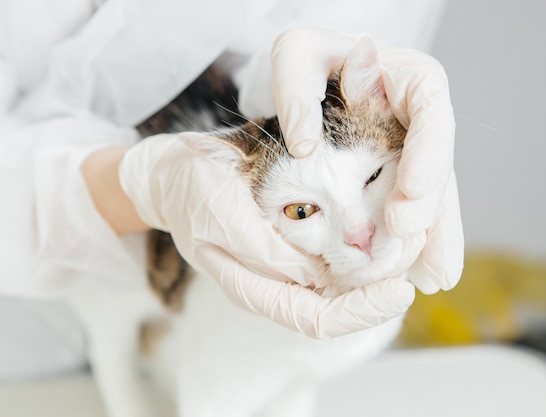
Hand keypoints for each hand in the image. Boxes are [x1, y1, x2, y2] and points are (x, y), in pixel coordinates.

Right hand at [118, 133, 414, 337]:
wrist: (172, 175)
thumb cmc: (190, 190)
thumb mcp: (219, 213)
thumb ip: (262, 250)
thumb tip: (312, 275)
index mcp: (252, 287)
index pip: (315, 317)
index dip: (360, 311)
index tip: (399, 291)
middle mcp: (274, 282)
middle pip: (337, 305)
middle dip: (380, 289)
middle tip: (416, 259)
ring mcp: (284, 263)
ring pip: (341, 282)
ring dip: (379, 268)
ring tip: (412, 244)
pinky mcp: (291, 240)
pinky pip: (334, 252)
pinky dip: (364, 245)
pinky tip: (384, 226)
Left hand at [271, 28, 463, 293]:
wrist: (310, 77)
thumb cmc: (307, 59)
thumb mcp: (295, 55)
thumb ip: (296, 88)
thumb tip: (303, 144)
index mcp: (409, 76)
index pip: (431, 110)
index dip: (428, 153)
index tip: (411, 191)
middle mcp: (419, 117)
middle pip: (437, 161)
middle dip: (429, 203)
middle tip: (404, 235)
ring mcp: (412, 148)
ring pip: (431, 194)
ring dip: (432, 235)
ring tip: (432, 275)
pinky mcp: (399, 174)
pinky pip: (413, 207)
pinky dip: (416, 239)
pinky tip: (418, 271)